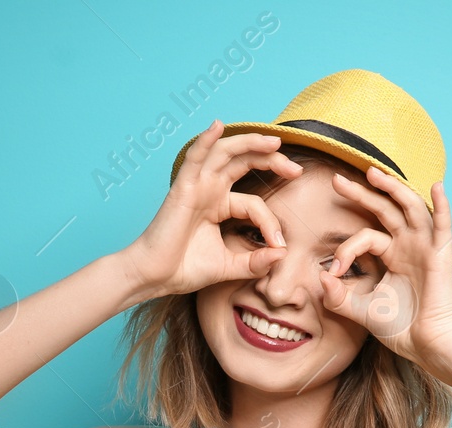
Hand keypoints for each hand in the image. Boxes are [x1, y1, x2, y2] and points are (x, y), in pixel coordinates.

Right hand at [116, 120, 302, 299]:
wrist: (155, 277)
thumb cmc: (185, 270)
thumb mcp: (230, 266)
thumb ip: (255, 262)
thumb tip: (281, 255)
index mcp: (219, 205)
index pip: (254, 203)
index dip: (271, 222)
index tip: (280, 244)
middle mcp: (209, 190)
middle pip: (244, 163)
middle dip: (272, 161)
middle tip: (295, 169)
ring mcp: (197, 186)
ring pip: (226, 153)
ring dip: (250, 143)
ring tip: (275, 142)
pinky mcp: (183, 188)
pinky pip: (195, 158)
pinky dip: (206, 139)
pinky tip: (218, 125)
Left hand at [318, 168, 451, 368]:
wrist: (427, 345)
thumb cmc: (401, 329)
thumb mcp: (361, 310)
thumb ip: (338, 296)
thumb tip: (321, 277)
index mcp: (393, 256)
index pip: (366, 236)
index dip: (346, 249)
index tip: (334, 270)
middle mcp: (409, 246)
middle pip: (384, 210)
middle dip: (361, 194)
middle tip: (337, 180)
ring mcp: (425, 247)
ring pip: (409, 208)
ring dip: (393, 188)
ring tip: (373, 172)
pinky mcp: (441, 254)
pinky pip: (443, 225)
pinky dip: (442, 205)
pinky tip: (436, 187)